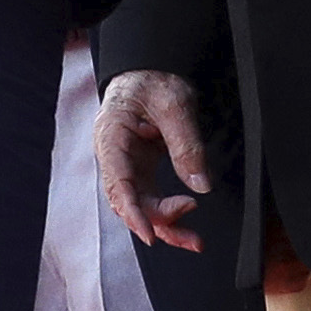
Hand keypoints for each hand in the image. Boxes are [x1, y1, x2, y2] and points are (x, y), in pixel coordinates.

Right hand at [94, 69, 216, 252]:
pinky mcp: (142, 169)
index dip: (133, 211)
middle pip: (129, 202)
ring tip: (194, 241)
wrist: (151, 70)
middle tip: (192, 237)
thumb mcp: (174, 105)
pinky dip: (167, 211)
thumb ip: (186, 144)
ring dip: (164, 225)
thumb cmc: (154, 79)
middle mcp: (115, 157)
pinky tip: (185, 218)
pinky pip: (151, 198)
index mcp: (111, 137)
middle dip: (158, 223)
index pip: (118, 182)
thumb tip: (200, 185)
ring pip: (140, 206)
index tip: (150, 234)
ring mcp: (128, 166)